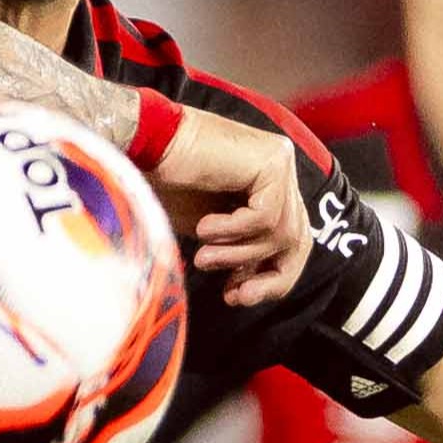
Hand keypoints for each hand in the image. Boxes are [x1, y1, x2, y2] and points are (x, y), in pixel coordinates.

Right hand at [155, 112, 309, 308]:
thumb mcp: (210, 231)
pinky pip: (266, 216)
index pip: (290, 242)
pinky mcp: (273, 161)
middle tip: (233, 296)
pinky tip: (204, 227)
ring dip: (238, 255)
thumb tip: (247, 290)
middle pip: (296, 240)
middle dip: (267, 278)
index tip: (234, 296)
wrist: (146, 146)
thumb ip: (236, 251)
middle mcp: (281, 173)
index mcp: (268, 188)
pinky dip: (233, 231)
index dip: (269, 277)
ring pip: (281, 233)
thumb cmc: (167, 183)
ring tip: (202, 256)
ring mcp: (281, 164)